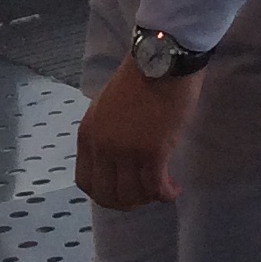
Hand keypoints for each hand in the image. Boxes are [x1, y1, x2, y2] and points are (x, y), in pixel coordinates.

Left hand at [76, 60, 200, 209]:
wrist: (163, 59)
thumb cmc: (140, 77)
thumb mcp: (108, 107)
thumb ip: (107, 133)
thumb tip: (119, 155)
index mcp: (88, 135)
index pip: (86, 182)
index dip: (105, 193)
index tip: (123, 190)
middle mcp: (102, 148)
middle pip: (107, 195)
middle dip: (127, 202)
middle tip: (145, 196)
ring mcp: (126, 151)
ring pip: (132, 194)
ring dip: (148, 199)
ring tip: (162, 191)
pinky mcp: (153, 151)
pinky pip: (155, 185)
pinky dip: (165, 193)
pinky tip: (173, 190)